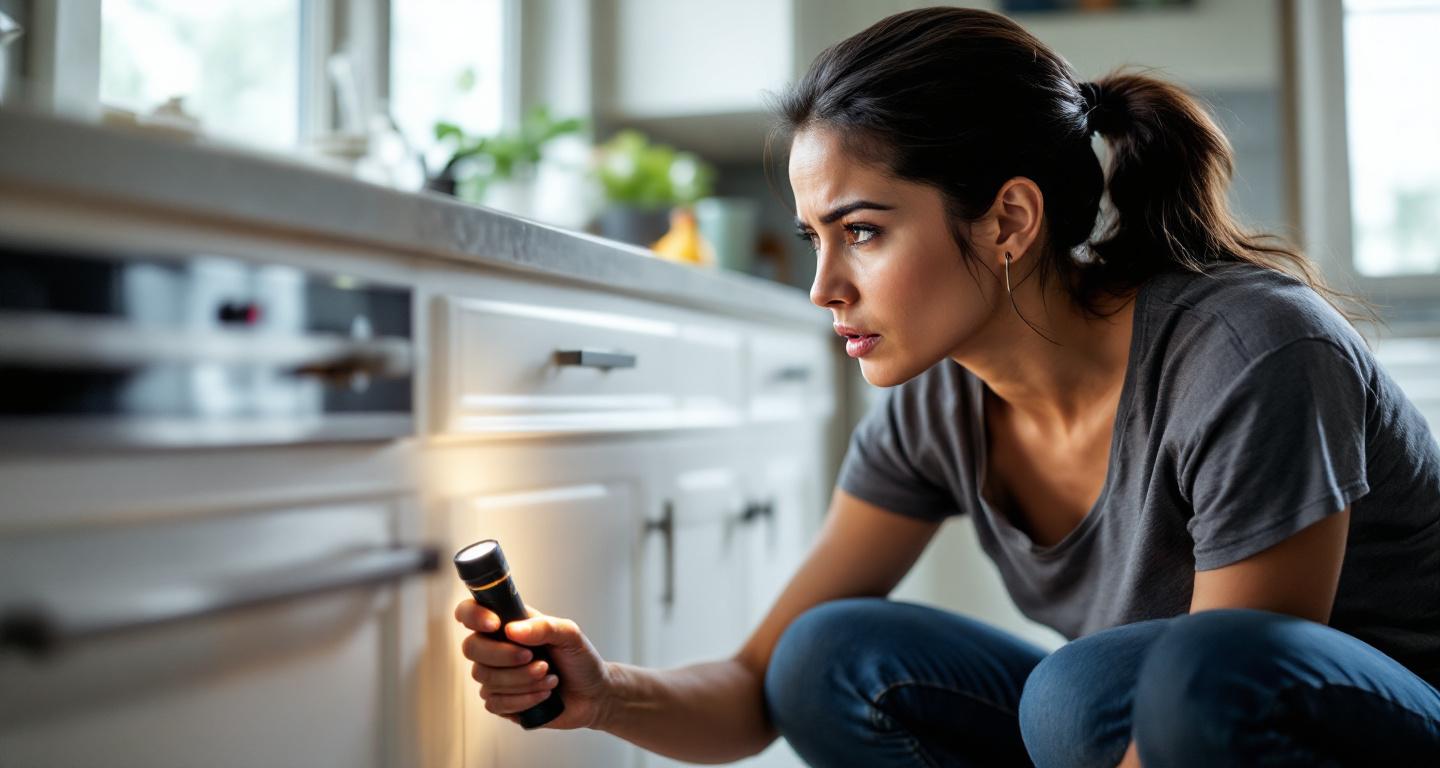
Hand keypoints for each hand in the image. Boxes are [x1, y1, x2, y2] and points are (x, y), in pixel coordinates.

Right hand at [454, 599, 612, 729]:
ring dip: (521, 679)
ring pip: (485, 677)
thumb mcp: (570, 635)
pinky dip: (522, 699)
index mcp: (509, 623)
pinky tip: (543, 695)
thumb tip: (512, 630)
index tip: (495, 625)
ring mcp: (496, 676)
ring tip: (549, 677)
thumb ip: (544, 627)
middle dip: (504, 655)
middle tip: (535, 658)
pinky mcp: (501, 702)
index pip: (470, 612)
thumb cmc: (580, 660)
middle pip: (471, 647)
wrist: (594, 695)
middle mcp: (496, 648)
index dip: (474, 616)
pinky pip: (494, 703)